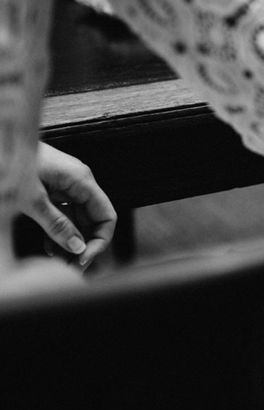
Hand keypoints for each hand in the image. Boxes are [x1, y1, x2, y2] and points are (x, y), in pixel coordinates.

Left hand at [21, 144, 116, 268]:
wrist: (0, 142)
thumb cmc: (11, 163)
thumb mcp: (31, 200)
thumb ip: (56, 225)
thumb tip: (77, 248)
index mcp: (82, 182)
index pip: (106, 216)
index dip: (99, 241)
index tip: (83, 260)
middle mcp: (80, 184)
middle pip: (94, 221)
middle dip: (84, 246)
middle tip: (70, 267)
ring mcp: (68, 186)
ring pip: (80, 220)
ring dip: (71, 242)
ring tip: (58, 261)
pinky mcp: (56, 189)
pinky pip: (66, 214)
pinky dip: (60, 232)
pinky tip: (50, 247)